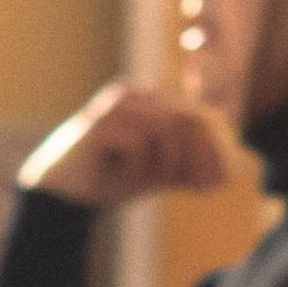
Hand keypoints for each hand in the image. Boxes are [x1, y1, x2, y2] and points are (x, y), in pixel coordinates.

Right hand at [17, 83, 228, 208]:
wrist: (63, 193)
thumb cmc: (112, 179)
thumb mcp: (157, 171)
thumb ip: (186, 166)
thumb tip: (224, 175)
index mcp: (150, 99)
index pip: (196, 113)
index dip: (214, 148)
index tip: (220, 182)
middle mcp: (134, 93)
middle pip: (189, 118)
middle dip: (199, 158)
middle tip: (197, 188)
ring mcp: (116, 105)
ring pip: (167, 129)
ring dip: (169, 164)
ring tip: (155, 181)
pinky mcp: (100, 124)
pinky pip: (141, 144)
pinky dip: (141, 168)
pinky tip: (127, 178)